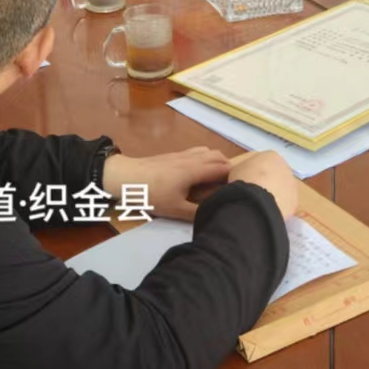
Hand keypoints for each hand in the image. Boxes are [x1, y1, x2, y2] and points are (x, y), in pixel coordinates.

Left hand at [103, 147, 231, 220]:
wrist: (125, 176)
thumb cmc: (151, 193)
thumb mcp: (174, 209)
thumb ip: (196, 213)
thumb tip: (215, 216)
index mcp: (196, 170)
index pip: (223, 168)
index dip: (235, 176)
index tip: (243, 188)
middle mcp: (193, 158)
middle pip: (218, 156)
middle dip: (228, 168)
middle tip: (231, 185)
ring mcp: (183, 154)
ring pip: (208, 151)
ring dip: (217, 161)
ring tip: (218, 179)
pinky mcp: (174, 155)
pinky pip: (197, 152)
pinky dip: (206, 158)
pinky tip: (199, 172)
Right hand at [227, 151, 297, 219]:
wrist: (256, 200)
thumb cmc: (244, 180)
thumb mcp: (237, 169)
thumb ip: (245, 170)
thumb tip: (245, 176)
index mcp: (272, 156)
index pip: (265, 162)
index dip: (256, 172)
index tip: (248, 181)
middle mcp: (286, 168)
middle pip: (276, 175)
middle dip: (268, 183)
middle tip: (255, 193)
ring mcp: (292, 185)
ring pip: (282, 190)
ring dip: (274, 195)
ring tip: (260, 205)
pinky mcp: (295, 202)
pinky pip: (285, 204)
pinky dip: (277, 207)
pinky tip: (267, 212)